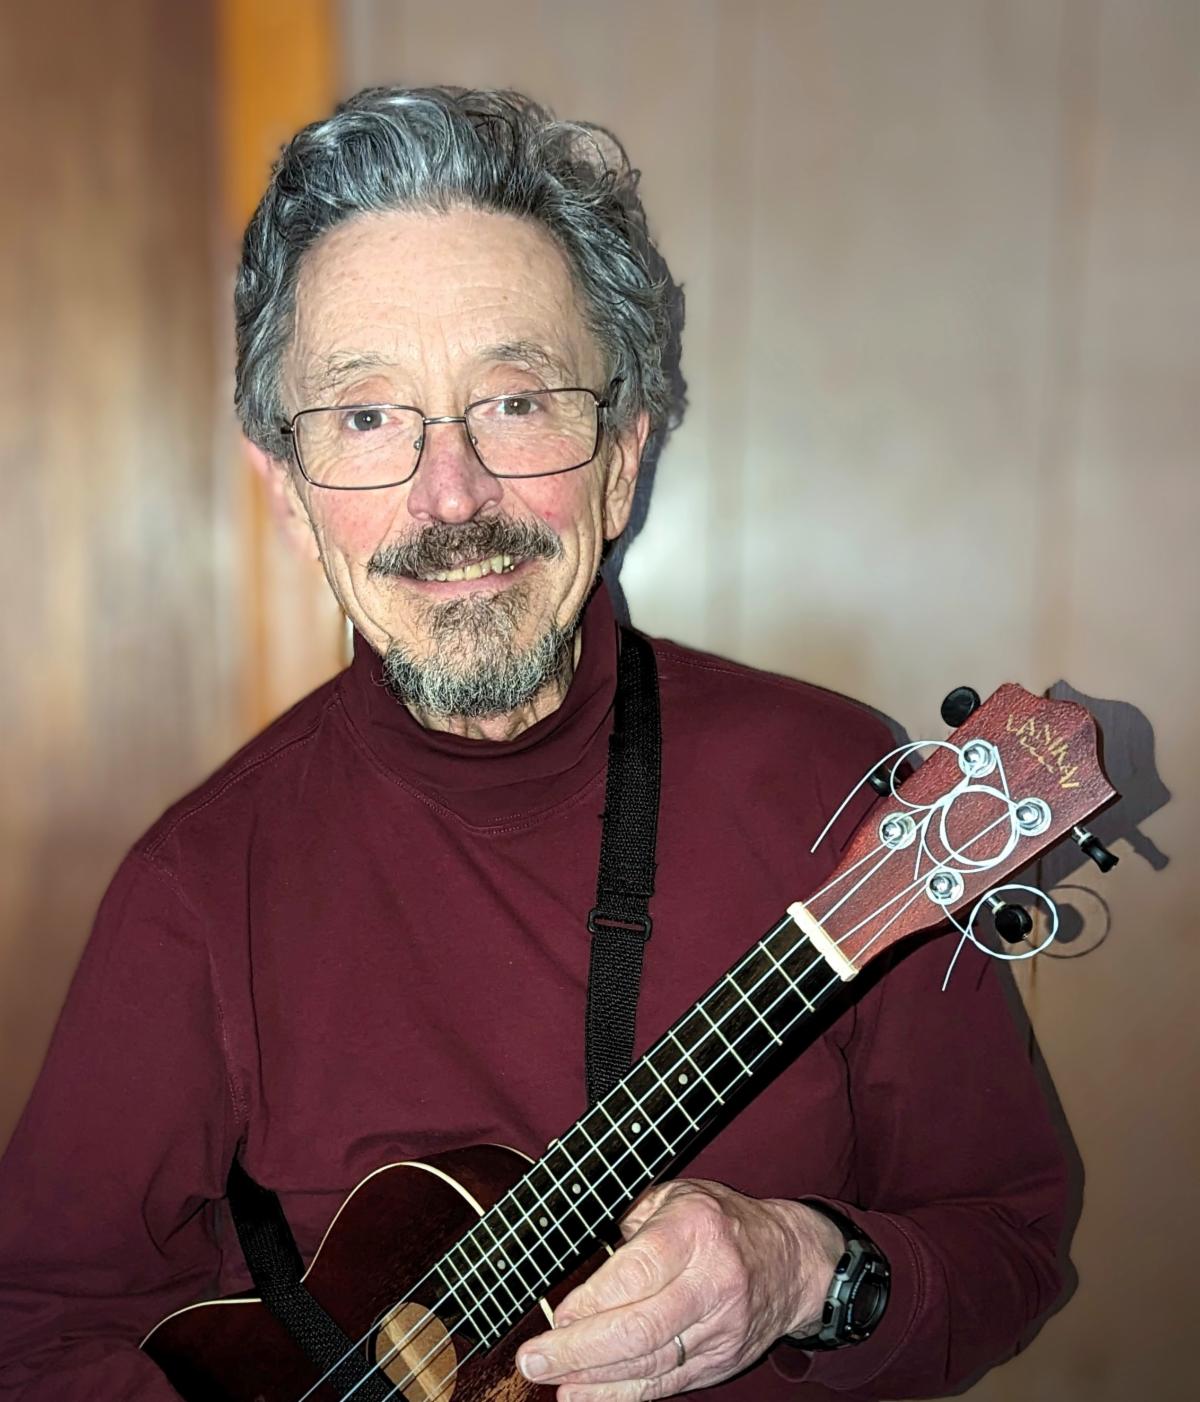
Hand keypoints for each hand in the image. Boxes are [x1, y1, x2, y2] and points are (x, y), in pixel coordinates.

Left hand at [514, 1178, 843, 1399]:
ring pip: (651, 1364)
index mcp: (697, 1229)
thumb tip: (573, 1249)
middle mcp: (712, 1281)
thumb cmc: (721, 1222)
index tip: (558, 1314)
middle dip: (580, 1350)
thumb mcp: (677, 1196)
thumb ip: (630, 1219)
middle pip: (641, 1328)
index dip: (594, 1300)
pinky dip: (623, 1395)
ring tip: (552, 1381)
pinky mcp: (721, 1361)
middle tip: (535, 1358)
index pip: (640, 1271)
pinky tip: (586, 1396)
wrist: (791, 1262)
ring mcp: (720, 1328)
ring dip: (594, 1379)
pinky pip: (666, 1384)